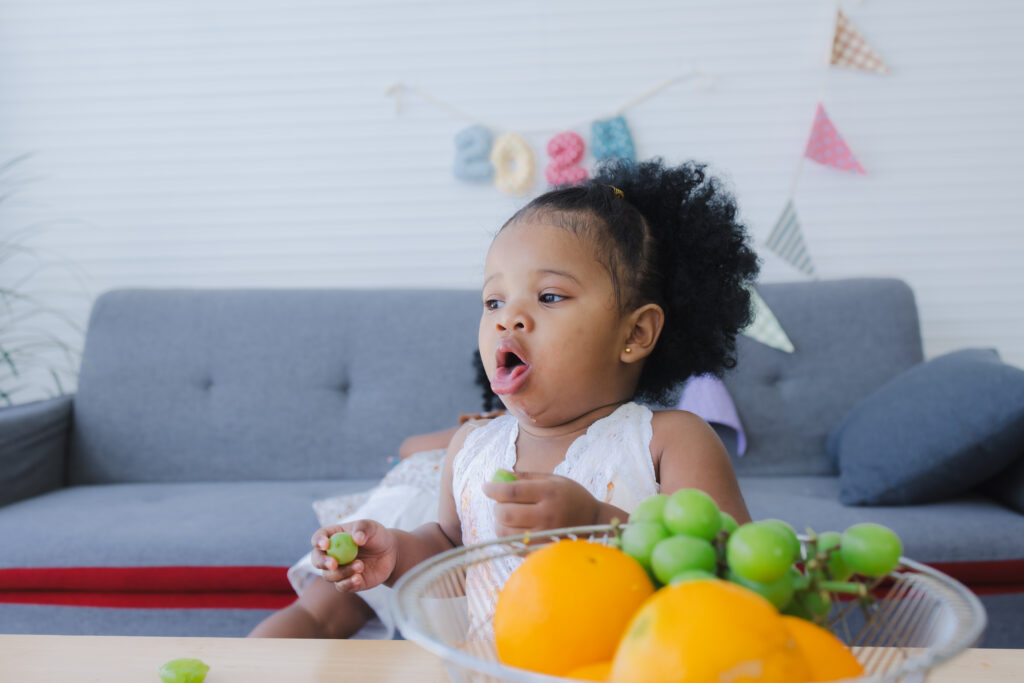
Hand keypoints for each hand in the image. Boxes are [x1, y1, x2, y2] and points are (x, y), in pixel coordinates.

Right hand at [311, 519, 397, 591]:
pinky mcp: (346, 582)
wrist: (389, 554)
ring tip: (361, 565)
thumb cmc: (377, 536)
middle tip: (334, 564)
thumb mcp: (372, 527)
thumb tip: (356, 539)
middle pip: (317, 560)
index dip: (318, 542)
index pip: (318, 538)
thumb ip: (363, 529)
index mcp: (332, 536)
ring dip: (343, 572)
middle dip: (323, 563)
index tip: (325, 544)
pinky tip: (359, 578)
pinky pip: (341, 586)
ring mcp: (337, 570)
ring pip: (330, 575)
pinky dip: (348, 583)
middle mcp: (330, 554)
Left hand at [481, 472, 600, 537]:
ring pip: (506, 533)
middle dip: (496, 507)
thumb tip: (497, 473)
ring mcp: (545, 535)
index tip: (485, 486)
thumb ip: (525, 477)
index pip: (512, 491)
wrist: (594, 522)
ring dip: (499, 523)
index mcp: (550, 492)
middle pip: (506, 514)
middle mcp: (548, 515)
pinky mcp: (543, 550)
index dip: (493, 489)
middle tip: (500, 504)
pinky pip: (514, 547)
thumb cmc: (570, 496)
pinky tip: (513, 529)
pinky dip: (507, 537)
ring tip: (506, 517)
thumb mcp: (553, 479)